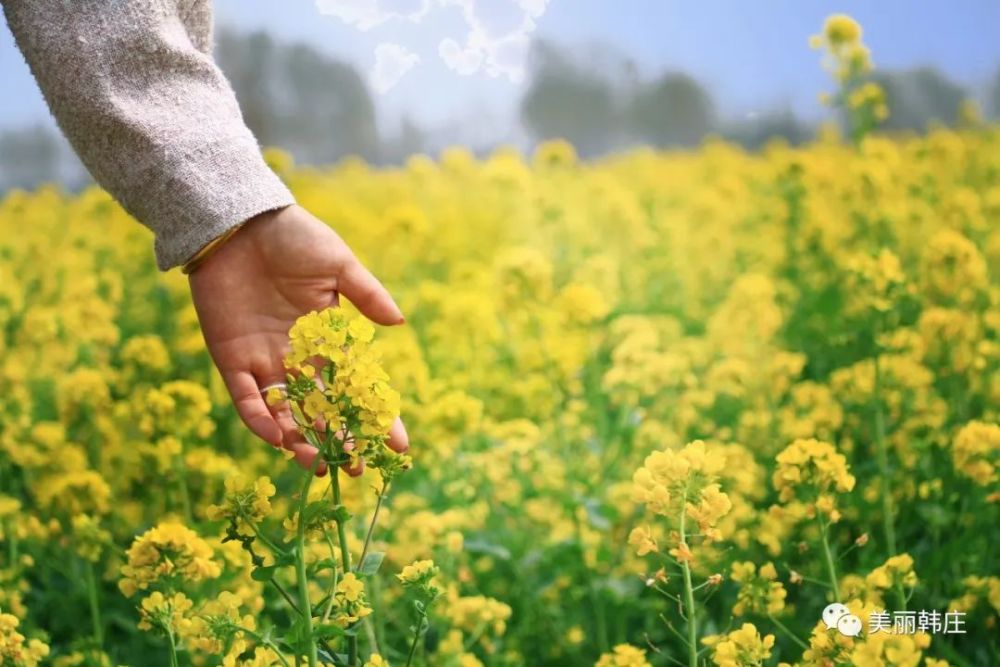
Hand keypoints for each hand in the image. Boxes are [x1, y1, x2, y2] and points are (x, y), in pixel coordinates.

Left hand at [187, 204, 408, 473]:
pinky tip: (276, 438)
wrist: (238, 221)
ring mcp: (263, 359)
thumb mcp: (338, 263)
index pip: (357, 386)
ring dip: (299, 440)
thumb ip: (366, 294)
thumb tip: (399, 322)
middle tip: (355, 469)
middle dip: (340, 440)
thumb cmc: (293, 236)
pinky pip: (244, 397)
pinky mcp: (230, 357)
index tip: (399, 445)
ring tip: (317, 464)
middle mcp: (297, 355)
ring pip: (285, 412)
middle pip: (322, 409)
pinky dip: (258, 418)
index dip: (378, 416)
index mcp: (327, 337)